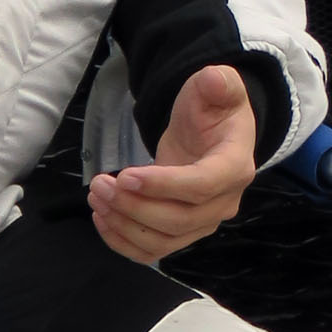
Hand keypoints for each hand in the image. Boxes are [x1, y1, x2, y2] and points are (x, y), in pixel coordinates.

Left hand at [88, 62, 259, 264]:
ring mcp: (204, 222)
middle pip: (179, 220)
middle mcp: (224, 201)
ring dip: (124, 224)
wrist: (209, 134)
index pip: (202, 186)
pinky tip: (102, 219)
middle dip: (134, 206)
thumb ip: (218, 83)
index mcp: (235, 166)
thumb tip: (213, 80)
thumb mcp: (217, 87)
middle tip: (100, 184)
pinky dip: (124, 243)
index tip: (124, 175)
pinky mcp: (183, 232)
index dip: (163, 185)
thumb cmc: (212, 111)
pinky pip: (153, 251)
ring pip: (164, 240)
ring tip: (96, 195)